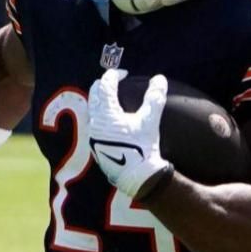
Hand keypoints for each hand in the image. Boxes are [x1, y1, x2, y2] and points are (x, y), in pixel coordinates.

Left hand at [87, 69, 172, 199]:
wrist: (137, 177)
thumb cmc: (143, 147)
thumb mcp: (150, 120)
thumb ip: (155, 97)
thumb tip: (159, 79)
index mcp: (107, 113)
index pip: (105, 85)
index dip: (114, 75)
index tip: (124, 73)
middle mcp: (95, 123)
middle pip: (93, 95)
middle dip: (102, 85)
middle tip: (114, 82)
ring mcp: (93, 136)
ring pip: (91, 110)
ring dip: (100, 101)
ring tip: (112, 100)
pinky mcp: (95, 147)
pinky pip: (93, 124)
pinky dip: (100, 115)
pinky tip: (111, 121)